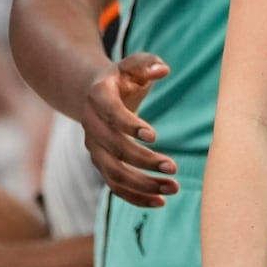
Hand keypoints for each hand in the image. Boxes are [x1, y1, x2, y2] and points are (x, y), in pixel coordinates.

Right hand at [81, 52, 177, 206]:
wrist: (95, 94)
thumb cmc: (122, 77)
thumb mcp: (134, 65)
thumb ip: (147, 64)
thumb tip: (163, 70)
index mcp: (98, 97)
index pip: (111, 114)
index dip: (129, 125)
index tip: (154, 136)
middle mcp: (91, 126)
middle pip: (114, 150)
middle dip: (144, 161)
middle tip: (174, 168)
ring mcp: (94, 148)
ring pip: (114, 174)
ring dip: (142, 185)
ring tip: (173, 189)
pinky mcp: (102, 164)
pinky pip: (115, 186)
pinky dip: (135, 197)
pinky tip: (160, 202)